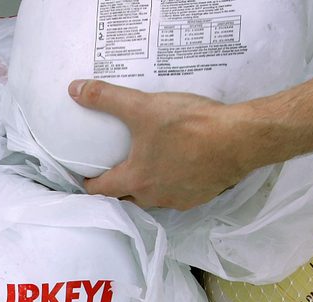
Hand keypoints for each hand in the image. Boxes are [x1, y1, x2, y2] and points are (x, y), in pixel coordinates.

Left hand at [68, 80, 255, 210]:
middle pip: (126, 199)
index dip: (89, 184)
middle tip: (112, 174)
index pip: (102, 191)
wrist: (236, 141)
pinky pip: (176, 196)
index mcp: (136, 180)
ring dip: (145, 189)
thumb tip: (75, 89)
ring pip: (152, 199)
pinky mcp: (198, 198)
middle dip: (117, 190)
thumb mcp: (143, 107)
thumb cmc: (189, 127)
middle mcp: (154, 197)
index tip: (85, 179)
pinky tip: (175, 170)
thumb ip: (107, 98)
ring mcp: (177, 200)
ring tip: (144, 170)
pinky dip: (170, 186)